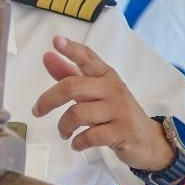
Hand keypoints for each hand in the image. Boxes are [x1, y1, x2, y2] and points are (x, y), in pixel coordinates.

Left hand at [32, 35, 173, 170]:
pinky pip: (90, 136)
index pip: (88, 58)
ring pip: (78, 113)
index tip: (56, 41)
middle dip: (48, 100)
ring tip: (64, 132)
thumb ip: (69, 75)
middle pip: (72, 87)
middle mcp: (112, 88)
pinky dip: (77, 142)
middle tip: (37, 111)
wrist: (146, 139)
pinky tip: (76, 143)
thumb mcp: (94, 91)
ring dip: (63, 126)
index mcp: (105, 75)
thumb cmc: (114, 112)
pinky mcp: (121, 131)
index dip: (72, 49)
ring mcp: (118, 110)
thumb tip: (47, 56)